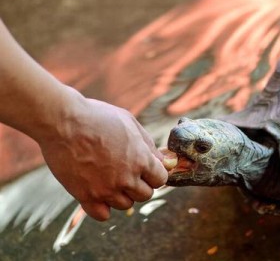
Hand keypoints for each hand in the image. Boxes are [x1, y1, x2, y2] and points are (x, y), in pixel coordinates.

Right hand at [37, 95, 167, 220]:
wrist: (63, 122)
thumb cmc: (98, 117)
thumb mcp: (130, 123)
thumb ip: (149, 145)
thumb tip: (164, 161)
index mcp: (140, 159)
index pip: (161, 179)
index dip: (155, 173)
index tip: (146, 168)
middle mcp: (126, 178)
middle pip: (145, 195)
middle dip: (141, 184)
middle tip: (128, 172)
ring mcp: (106, 189)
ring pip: (126, 205)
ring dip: (122, 194)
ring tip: (110, 177)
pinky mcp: (85, 196)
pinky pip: (103, 215)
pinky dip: (104, 207)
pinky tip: (99, 192)